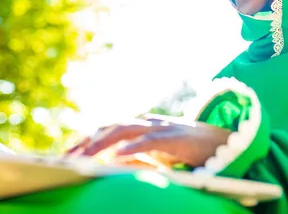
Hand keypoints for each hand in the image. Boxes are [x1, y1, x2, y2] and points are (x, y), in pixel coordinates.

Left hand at [66, 115, 230, 167]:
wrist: (220, 141)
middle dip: (88, 143)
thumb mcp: (156, 155)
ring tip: (85, 157)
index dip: (87, 140)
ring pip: (125, 131)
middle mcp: (146, 123)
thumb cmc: (185, 150)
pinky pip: (150, 141)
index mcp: (140, 127)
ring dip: (102, 143)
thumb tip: (111, 164)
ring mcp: (160, 128)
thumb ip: (135, 157)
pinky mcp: (174, 138)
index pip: (107, 130)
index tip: (67, 155)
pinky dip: (132, 147)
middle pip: (111, 128)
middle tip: (67, 158)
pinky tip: (117, 156)